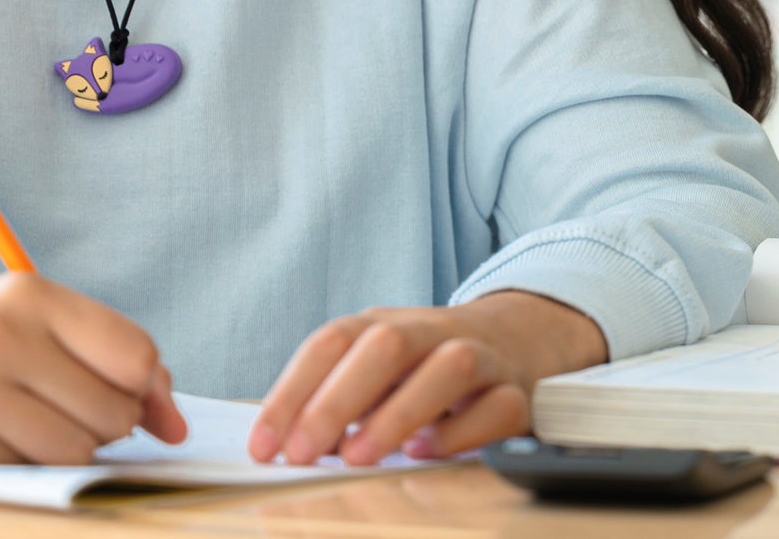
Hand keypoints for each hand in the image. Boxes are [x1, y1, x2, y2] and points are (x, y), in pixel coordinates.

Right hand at [0, 272, 186, 463]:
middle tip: (56, 417)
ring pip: (76, 450)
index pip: (134, 353)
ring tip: (18, 431)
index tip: (142, 414)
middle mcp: (0, 326)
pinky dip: (16, 473)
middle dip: (103, 430)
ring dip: (61, 457)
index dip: (149, 394)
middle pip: (113, 409)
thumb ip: (104, 361)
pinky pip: (23, 475)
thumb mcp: (27, 331)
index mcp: (31, 293)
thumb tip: (174, 423)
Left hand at [247, 290, 606, 466]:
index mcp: (384, 323)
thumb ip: (338, 399)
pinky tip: (428, 453)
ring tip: (359, 456)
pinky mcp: (515, 393)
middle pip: (385, 344)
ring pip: (448, 366)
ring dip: (399, 411)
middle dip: (337, 399)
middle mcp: (430, 331)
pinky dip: (462, 430)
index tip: (262, 445)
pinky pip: (498, 406)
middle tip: (302, 453)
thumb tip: (284, 441)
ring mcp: (479, 357)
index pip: (331, 343)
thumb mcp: (377, 371)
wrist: (512, 341)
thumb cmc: (423, 368)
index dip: (291, 391)